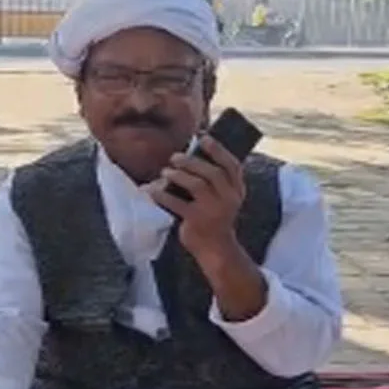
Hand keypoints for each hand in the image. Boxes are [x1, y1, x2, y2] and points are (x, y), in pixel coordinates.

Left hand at [149, 137, 246, 258]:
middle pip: (212, 173)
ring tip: (165, 172)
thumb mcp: (224, 198)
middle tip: (174, 158)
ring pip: (197, 185)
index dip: (218, 150)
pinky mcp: (197, 221)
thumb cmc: (215, 218)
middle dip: (192, 162)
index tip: (203, 138)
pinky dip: (162, 195)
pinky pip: (177, 203)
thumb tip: (192, 154)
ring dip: (178, 175)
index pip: (232, 165)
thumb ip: (216, 180)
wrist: (216, 249)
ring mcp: (214, 210)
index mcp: (237, 190)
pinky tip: (151, 191)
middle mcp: (229, 199)